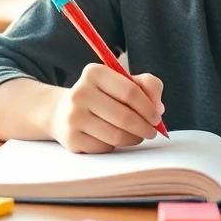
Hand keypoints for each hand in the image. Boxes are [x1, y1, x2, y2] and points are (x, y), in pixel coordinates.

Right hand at [49, 65, 164, 153]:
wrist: (62, 112)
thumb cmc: (102, 95)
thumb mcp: (123, 81)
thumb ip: (147, 85)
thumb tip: (158, 107)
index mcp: (94, 73)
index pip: (130, 92)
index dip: (149, 107)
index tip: (156, 117)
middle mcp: (80, 93)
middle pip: (124, 116)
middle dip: (144, 127)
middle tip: (152, 131)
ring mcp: (73, 117)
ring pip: (116, 135)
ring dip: (134, 138)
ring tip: (138, 135)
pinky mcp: (71, 139)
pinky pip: (105, 147)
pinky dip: (116, 146)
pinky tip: (116, 139)